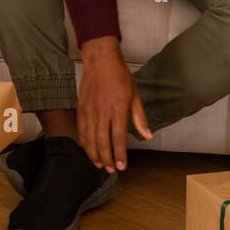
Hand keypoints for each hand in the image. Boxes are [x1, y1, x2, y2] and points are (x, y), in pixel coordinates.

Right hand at [77, 37, 151, 172]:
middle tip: (110, 169)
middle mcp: (102, 112)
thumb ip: (139, 118)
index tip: (121, 166)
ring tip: (99, 164)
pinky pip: (81, 129)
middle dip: (106, 158)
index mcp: (118, 109)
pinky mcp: (81, 108)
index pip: (118, 138)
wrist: (100, 60)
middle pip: (102, 141)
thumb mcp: (135, 95)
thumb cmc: (120, 76)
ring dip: (94, 153)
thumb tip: (147, 136)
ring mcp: (90, 110)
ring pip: (90, 138)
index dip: (119, 154)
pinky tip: (87, 149)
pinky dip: (84, 142)